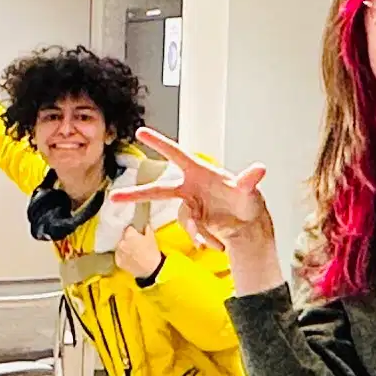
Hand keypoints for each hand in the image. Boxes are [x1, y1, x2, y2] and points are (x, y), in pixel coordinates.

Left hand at [108, 216, 165, 281]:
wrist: (151, 269)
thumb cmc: (152, 252)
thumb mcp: (152, 238)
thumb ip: (147, 229)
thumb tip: (145, 225)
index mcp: (129, 234)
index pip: (128, 228)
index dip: (133, 230)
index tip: (136, 233)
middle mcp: (121, 242)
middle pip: (123, 238)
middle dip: (127, 239)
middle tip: (134, 243)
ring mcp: (118, 252)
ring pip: (119, 247)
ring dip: (124, 247)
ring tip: (131, 251)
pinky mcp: (117, 261)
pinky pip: (119, 255)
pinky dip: (123, 256)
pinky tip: (129, 258)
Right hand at [129, 129, 273, 244]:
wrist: (247, 225)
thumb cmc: (246, 200)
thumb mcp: (248, 191)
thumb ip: (249, 180)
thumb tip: (259, 169)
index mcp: (199, 173)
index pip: (176, 154)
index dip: (158, 142)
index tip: (141, 132)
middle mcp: (190, 187)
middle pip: (158, 190)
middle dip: (136, 194)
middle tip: (115, 198)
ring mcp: (190, 205)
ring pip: (182, 219)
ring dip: (195, 230)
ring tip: (210, 241)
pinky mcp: (193, 220)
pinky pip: (190, 231)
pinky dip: (201, 237)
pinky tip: (214, 243)